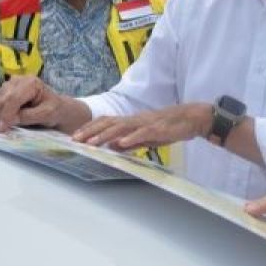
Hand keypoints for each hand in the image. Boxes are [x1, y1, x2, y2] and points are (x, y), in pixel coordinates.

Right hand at [0, 76, 65, 132]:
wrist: (56, 107)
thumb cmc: (54, 110)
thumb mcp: (46, 115)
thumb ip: (27, 116)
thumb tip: (8, 121)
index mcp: (31, 83)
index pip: (13, 98)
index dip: (6, 114)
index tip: (2, 129)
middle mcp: (18, 80)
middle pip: (2, 99)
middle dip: (1, 115)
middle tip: (4, 130)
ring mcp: (10, 83)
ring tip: (10, 124)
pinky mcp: (5, 90)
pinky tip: (9, 118)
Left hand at [72, 103, 212, 150]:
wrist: (191, 118)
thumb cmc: (169, 128)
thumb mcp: (146, 137)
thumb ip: (130, 141)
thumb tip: (113, 147)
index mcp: (131, 121)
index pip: (106, 122)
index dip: (90, 128)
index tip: (75, 136)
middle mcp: (135, 119)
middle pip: (108, 122)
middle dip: (90, 131)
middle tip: (74, 140)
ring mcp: (145, 123)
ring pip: (121, 127)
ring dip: (104, 135)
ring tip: (91, 143)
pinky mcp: (158, 128)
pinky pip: (142, 133)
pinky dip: (130, 138)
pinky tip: (121, 143)